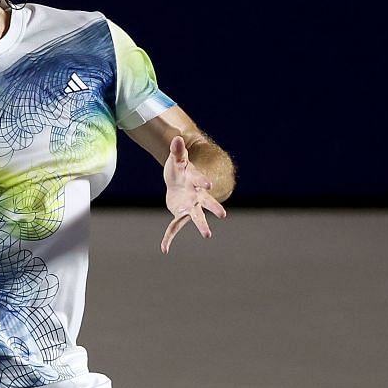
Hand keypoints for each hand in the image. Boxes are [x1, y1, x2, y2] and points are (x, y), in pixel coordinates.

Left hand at [161, 134, 227, 253]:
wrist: (178, 182)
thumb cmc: (179, 169)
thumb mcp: (176, 160)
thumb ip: (177, 151)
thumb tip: (176, 138)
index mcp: (195, 181)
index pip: (199, 181)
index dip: (202, 182)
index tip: (208, 185)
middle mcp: (196, 195)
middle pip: (206, 202)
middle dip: (213, 207)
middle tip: (222, 214)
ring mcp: (190, 206)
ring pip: (197, 217)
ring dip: (202, 225)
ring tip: (208, 235)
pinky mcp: (181, 214)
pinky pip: (175, 228)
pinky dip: (169, 238)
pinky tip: (164, 249)